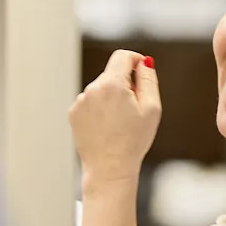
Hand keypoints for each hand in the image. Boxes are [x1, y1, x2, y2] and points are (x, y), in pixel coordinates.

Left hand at [69, 50, 161, 186]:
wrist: (109, 169)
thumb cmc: (133, 141)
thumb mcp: (152, 108)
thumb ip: (148, 79)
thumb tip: (144, 61)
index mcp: (112, 85)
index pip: (122, 56)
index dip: (136, 60)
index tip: (142, 71)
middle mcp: (92, 89)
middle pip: (112, 73)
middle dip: (125, 84)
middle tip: (134, 108)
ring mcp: (80, 102)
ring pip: (101, 89)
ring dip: (111, 97)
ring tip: (119, 123)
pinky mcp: (74, 113)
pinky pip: (90, 102)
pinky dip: (99, 109)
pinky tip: (106, 127)